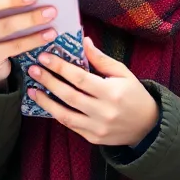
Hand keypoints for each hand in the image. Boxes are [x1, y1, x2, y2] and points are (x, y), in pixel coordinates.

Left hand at [27, 37, 159, 146]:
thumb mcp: (123, 73)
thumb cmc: (134, 94)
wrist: (147, 126)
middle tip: (33, 69)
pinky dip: (57, 113)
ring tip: (32, 90)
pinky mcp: (93, 138)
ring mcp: (97, 128)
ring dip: (46, 102)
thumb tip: (83, 41)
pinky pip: (70, 125)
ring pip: (65, 115)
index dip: (60, 67)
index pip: (80, 78)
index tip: (45, 56)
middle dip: (48, 81)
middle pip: (69, 95)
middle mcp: (103, 111)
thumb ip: (101, 59)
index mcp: (112, 92)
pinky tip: (47, 103)